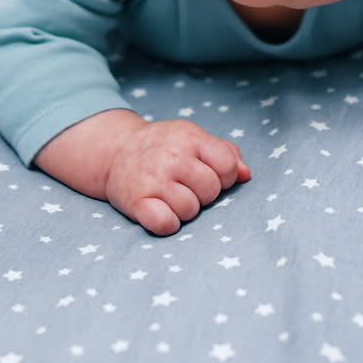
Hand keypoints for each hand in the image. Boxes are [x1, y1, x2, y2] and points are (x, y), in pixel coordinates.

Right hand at [104, 118, 250, 235]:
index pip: (228, 167)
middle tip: (184, 185)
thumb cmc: (164, 147)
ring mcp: (153, 179)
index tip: (207, 174)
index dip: (223, 176)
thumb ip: (226, 153)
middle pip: (211, 191)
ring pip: (190, 211)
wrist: (116, 150)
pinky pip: (165, 224)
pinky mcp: (136, 201)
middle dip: (203, 194)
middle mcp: (172, 156)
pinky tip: (161, 211)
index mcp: (190, 137)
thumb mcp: (194, 138)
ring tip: (170, 195)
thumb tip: (246, 175)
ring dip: (184, 209)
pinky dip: (167, 223)